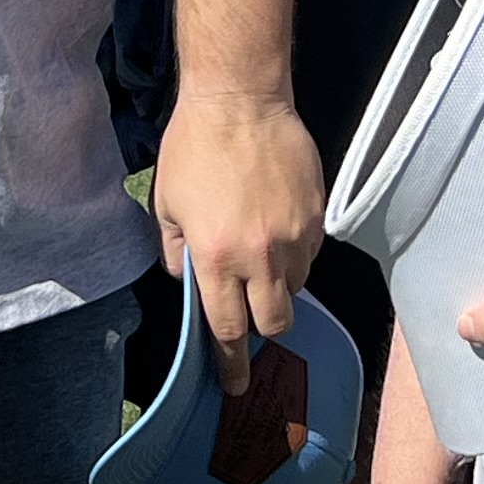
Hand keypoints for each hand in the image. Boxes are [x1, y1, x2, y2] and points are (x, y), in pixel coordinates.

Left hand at [150, 89, 322, 389]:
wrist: (239, 97)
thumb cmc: (194, 146)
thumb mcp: (166, 203)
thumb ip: (177, 252)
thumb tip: (190, 282)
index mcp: (215, 257)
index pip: (228, 329)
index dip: (231, 363)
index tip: (235, 385)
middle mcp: (258, 254)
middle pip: (273, 321)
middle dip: (263, 328)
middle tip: (252, 315)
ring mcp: (293, 235)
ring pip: (296, 287)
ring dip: (279, 285)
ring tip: (260, 253)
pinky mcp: (317, 214)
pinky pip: (310, 252)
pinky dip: (295, 252)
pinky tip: (277, 225)